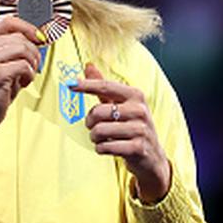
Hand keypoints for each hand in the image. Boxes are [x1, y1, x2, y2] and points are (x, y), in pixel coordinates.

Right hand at [0, 16, 44, 138]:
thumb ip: (11, 47)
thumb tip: (37, 36)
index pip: (7, 21)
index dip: (28, 27)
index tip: (39, 38)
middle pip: (19, 36)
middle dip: (33, 52)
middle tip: (32, 67)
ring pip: (23, 48)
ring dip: (32, 63)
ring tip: (26, 75)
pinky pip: (24, 65)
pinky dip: (29, 75)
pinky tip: (22, 83)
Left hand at [72, 63, 170, 202]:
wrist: (152, 156)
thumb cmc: (133, 127)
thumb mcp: (122, 105)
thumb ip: (104, 88)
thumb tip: (88, 66)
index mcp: (135, 96)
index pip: (106, 87)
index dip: (86, 85)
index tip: (70, 84)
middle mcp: (139, 110)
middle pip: (98, 112)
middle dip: (90, 122)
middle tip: (94, 127)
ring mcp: (140, 130)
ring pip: (99, 131)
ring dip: (94, 138)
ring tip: (102, 139)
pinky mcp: (137, 148)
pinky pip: (105, 147)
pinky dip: (101, 149)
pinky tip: (109, 148)